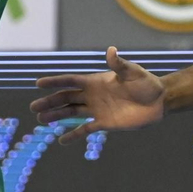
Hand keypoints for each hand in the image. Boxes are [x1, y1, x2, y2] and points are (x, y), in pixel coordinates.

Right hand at [32, 47, 165, 140]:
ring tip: (41, 119)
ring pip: (71, 113)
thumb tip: (111, 50)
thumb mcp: (133, 72)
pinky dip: (74, 135)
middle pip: (66, 98)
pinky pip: (85, 130)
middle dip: (50, 102)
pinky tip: (61, 141)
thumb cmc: (146, 84)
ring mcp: (97, 110)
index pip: (70, 81)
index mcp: (95, 81)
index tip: (38, 83)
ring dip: (56, 116)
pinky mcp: (104, 123)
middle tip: (33, 107)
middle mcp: (92, 95)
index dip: (54, 82)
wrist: (159, 102)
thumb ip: (119, 64)